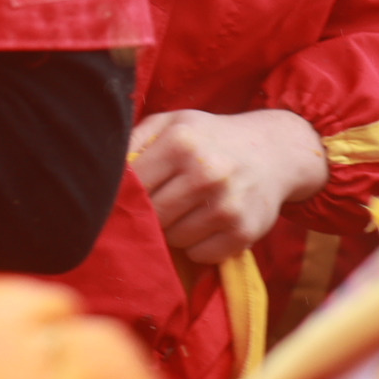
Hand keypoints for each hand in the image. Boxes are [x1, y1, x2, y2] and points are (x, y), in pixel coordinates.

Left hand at [129, 107, 329, 263]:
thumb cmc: (211, 138)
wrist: (274, 151)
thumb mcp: (173, 123)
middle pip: (152, 215)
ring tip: (187, 208)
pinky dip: (198, 245)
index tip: (126, 196)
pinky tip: (207, 223)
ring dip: (174, 230)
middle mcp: (205, 173)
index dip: (125, 194)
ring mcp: (227, 205)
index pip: (133, 183)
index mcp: (181, 142)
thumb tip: (104, 175)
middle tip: (161, 202)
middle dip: (150, 214)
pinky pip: (200, 255)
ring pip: (173, 239)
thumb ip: (135, 141)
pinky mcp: (243, 232)